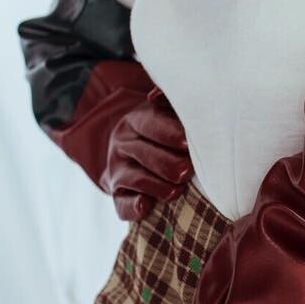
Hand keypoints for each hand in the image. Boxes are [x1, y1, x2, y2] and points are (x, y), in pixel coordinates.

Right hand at [101, 86, 193, 220]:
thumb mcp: (165, 114)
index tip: (187, 143)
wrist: (132, 150)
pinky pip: (121, 202)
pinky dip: (132, 207)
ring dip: (155, 185)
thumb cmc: (164, 131)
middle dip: (166, 163)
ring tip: (176, 191)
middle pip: (141, 152)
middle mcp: (123, 143)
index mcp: (136, 120)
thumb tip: (157, 96)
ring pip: (133, 178)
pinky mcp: (117, 193)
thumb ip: (169, 105)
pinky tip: (145, 207)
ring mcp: (117, 169)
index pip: (149, 123)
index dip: (168, 132)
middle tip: (187, 171)